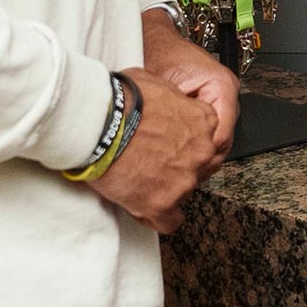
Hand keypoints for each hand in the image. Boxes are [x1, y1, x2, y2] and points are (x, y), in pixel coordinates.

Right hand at [90, 69, 221, 233]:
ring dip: (165, 188)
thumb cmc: (120, 100)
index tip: (170, 145)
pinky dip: (157, 218)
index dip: (186, 143)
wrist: (98, 123)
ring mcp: (184, 180)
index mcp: (203, 121)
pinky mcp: (162, 203)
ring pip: (184, 192)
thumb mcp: (156, 84)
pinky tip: (144, 207)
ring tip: (139, 180)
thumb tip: (165, 102)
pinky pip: (170, 222)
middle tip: (154, 162)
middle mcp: (200, 151)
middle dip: (179, 166)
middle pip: (200, 167)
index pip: (207, 139)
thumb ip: (172, 100)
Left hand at [142, 8, 238, 171]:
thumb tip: (171, 150)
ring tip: (176, 168)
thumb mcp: (162, 87)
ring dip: (199, 153)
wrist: (154, 39)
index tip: (185, 168)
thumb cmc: (158, 54)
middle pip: (222, 140)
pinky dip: (195, 144)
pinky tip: (177, 154)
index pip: (222, 133)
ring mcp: (221, 100)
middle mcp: (226, 94)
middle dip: (202, 158)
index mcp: (222, 86)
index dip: (203, 154)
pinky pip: (209, 131)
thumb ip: (173, 117)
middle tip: (179, 175)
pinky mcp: (211, 104)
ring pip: (217, 139)